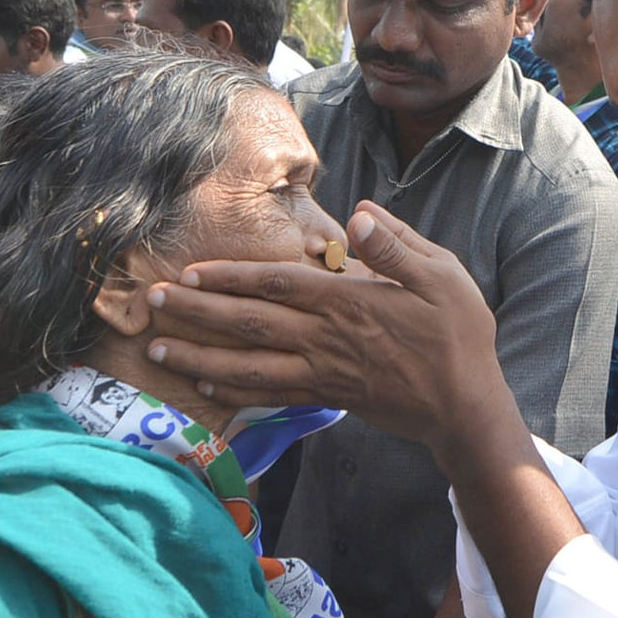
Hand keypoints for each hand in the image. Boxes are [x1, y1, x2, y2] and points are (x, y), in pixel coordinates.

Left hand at [145, 201, 509, 451]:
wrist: (464, 404)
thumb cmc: (457, 335)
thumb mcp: (442, 276)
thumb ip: (396, 246)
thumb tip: (359, 212)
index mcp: (348, 301)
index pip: (278, 283)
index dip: (231, 276)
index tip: (193, 271)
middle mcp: (325, 337)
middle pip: (249, 323)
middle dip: (197, 313)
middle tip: (153, 302)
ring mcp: (323, 370)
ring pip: (248, 365)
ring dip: (199, 356)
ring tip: (158, 349)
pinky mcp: (328, 396)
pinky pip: (271, 394)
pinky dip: (234, 391)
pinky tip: (205, 386)